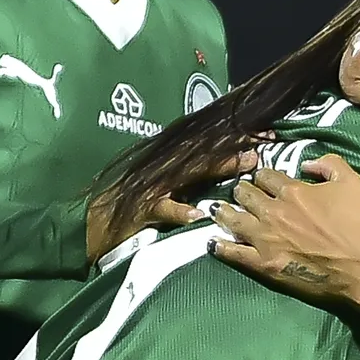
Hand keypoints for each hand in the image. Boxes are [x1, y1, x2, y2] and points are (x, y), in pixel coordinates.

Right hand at [84, 144, 260, 263]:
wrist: (89, 226)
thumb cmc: (134, 209)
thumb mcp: (169, 193)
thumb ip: (196, 183)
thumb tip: (234, 169)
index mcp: (175, 167)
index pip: (211, 149)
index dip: (239, 140)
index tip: (270, 134)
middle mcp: (166, 171)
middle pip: (206, 154)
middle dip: (237, 147)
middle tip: (266, 142)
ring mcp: (153, 187)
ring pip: (189, 174)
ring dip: (216, 169)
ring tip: (241, 165)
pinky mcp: (139, 209)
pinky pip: (161, 209)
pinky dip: (178, 211)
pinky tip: (196, 215)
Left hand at [209, 155, 359, 303]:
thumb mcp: (352, 181)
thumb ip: (330, 163)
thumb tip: (307, 164)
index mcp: (293, 191)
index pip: (267, 176)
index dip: (263, 176)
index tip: (262, 179)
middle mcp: (273, 211)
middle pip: (246, 195)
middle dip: (242, 191)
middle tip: (239, 192)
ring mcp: (264, 238)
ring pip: (233, 219)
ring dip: (224, 212)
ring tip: (217, 210)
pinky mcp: (263, 263)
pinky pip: (233, 253)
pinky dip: (220, 246)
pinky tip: (213, 243)